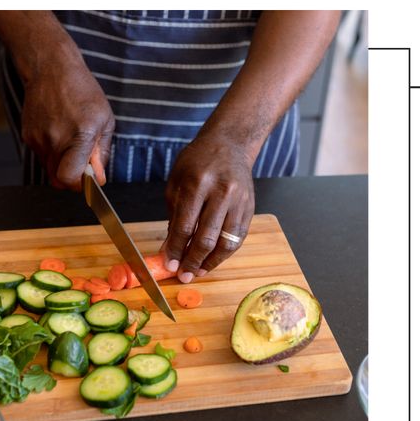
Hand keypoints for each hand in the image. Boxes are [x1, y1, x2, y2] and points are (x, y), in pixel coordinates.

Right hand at [21, 53, 110, 189]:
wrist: (51, 69)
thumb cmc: (82, 91)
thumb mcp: (104, 120)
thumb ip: (101, 153)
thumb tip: (98, 177)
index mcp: (79, 136)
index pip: (70, 178)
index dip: (79, 184)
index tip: (86, 179)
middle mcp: (56, 139)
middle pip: (58, 180)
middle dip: (71, 178)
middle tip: (80, 164)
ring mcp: (39, 138)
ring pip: (49, 169)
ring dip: (61, 163)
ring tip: (69, 140)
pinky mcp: (28, 136)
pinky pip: (41, 155)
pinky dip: (51, 151)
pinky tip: (57, 131)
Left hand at [160, 137, 254, 281]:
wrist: (229, 145)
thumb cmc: (197, 162)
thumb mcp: (177, 183)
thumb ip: (173, 217)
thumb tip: (170, 250)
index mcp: (197, 183)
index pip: (185, 226)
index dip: (176, 250)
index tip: (170, 265)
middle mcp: (221, 192)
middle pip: (206, 238)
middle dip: (192, 261)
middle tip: (184, 275)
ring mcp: (239, 200)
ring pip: (226, 242)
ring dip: (210, 262)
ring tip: (198, 271)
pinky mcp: (249, 208)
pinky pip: (238, 238)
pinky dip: (224, 253)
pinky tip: (212, 259)